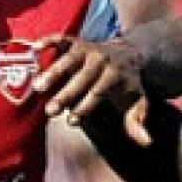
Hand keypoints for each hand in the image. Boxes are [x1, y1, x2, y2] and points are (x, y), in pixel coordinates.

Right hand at [33, 36, 153, 144]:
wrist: (131, 52)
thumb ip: (137, 121)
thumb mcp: (137, 102)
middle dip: (65, 95)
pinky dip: (49, 41)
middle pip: (82, 79)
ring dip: (52, 72)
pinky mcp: (76, 41)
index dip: (85, 107)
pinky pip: (62, 39)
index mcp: (115, 76)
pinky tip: (34, 47)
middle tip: (50, 111)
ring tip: (37, 87)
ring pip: (68, 60)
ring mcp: (87, 48)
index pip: (98, 93)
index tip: (71, 121)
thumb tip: (146, 142)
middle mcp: (101, 60)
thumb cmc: (128, 84)